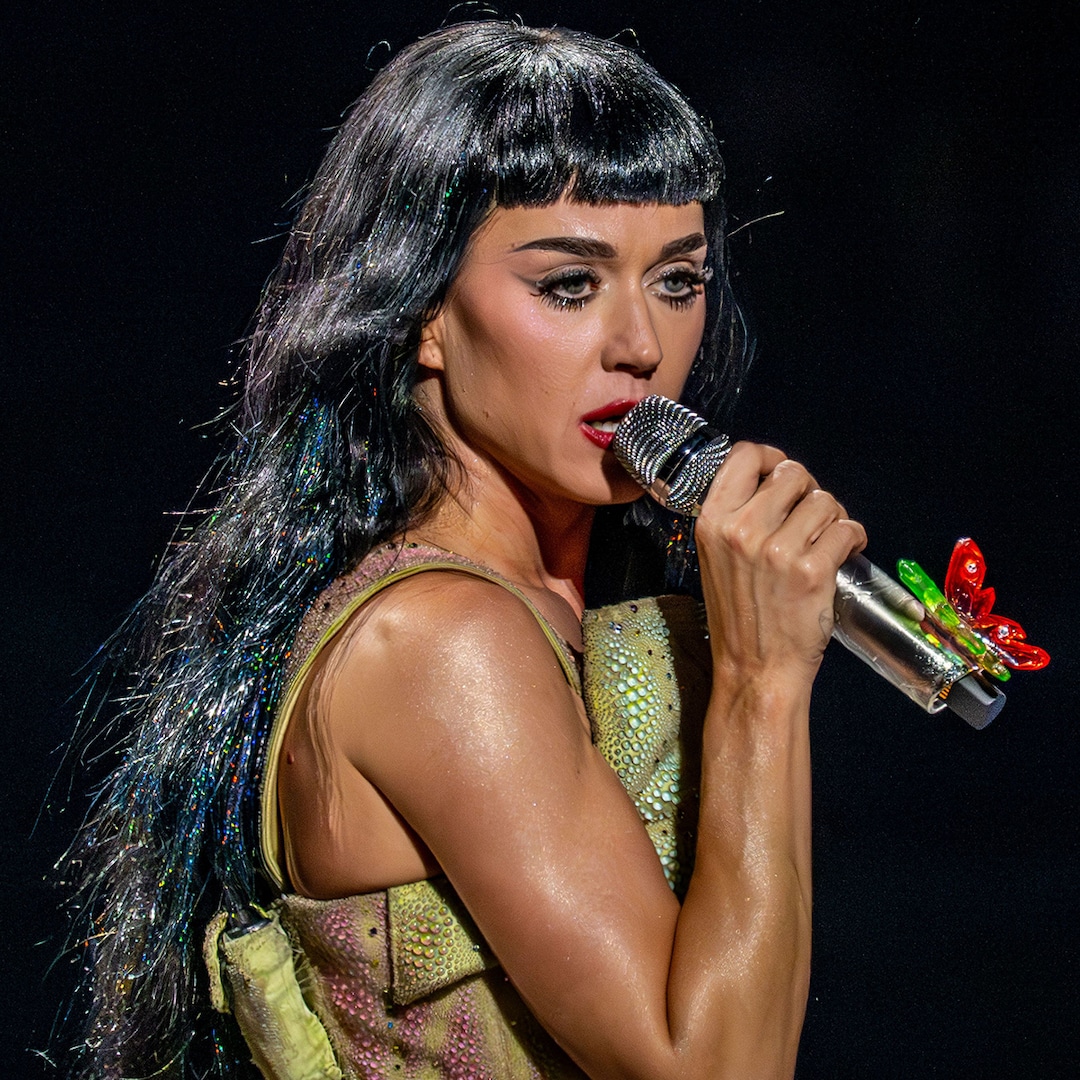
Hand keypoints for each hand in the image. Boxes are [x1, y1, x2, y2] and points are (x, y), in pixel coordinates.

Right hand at [693, 442, 867, 686]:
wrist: (755, 669)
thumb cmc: (738, 616)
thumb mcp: (717, 558)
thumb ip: (737, 517)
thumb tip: (775, 482)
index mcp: (712, 523)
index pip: (743, 455)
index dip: (771, 458)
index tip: (781, 472)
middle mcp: (742, 530)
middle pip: (793, 474)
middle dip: (809, 491)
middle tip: (810, 517)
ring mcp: (777, 551)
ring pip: (825, 500)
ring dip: (833, 517)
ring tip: (826, 540)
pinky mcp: (811, 571)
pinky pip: (846, 529)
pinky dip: (854, 537)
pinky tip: (845, 552)